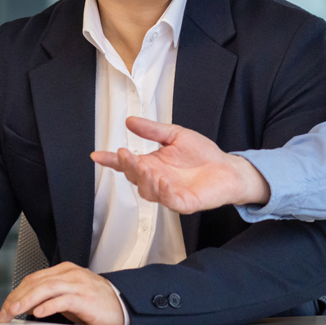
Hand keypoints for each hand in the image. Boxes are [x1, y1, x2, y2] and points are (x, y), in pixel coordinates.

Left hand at [0, 262, 124, 324]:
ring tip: (14, 312)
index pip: (33, 278)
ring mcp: (79, 285)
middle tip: (4, 313)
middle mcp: (70, 274)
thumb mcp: (68, 296)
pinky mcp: (86, 298)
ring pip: (46, 288)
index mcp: (65, 271)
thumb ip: (49, 296)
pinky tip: (38, 313)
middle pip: (36, 282)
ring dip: (26, 301)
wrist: (121, 306)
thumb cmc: (95, 304)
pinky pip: (63, 300)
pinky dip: (48, 306)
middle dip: (16, 298)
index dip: (15, 293)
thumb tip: (24, 306)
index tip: (4, 308)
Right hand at [89, 116, 270, 214]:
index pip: (127, 163)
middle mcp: (157, 180)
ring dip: (143, 180)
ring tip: (143, 166)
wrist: (228, 168)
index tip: (97, 155)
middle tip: (124, 154)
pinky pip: (170, 201)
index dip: (112, 160)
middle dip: (127, 166)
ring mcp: (169, 193)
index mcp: (153, 164)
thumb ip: (153, 131)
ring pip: (148, 191)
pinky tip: (162, 180)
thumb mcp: (176, 135)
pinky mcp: (184, 203)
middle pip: (134, 177)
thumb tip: (130, 121)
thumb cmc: (203, 154)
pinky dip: (164, 192)